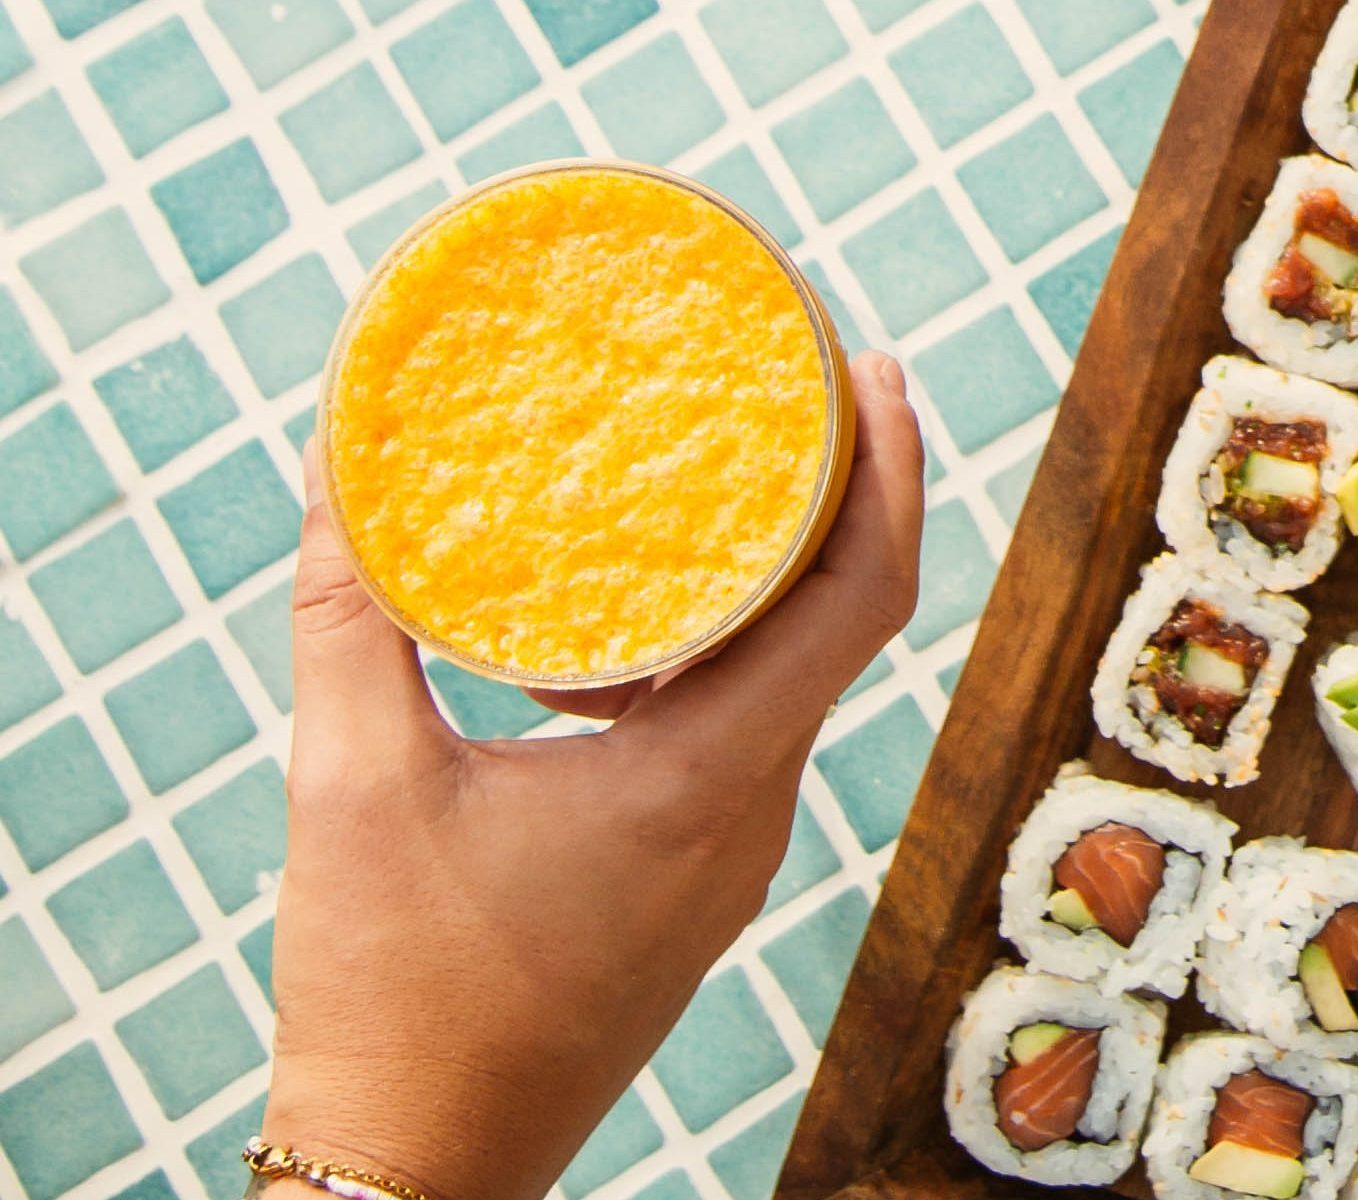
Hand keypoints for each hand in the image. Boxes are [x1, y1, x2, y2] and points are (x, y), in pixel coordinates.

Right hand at [263, 351, 926, 1199]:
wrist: (412, 1173)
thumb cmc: (388, 999)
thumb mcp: (349, 790)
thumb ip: (349, 624)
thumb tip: (337, 477)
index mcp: (707, 780)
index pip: (863, 596)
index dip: (889, 469)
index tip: (869, 369)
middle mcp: (750, 813)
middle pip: (841, 617)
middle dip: (833, 486)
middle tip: (795, 376)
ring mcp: (730, 854)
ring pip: (788, 674)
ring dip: (763, 572)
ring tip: (705, 474)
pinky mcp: (693, 880)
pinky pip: (736, 731)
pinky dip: (704, 654)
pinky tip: (606, 633)